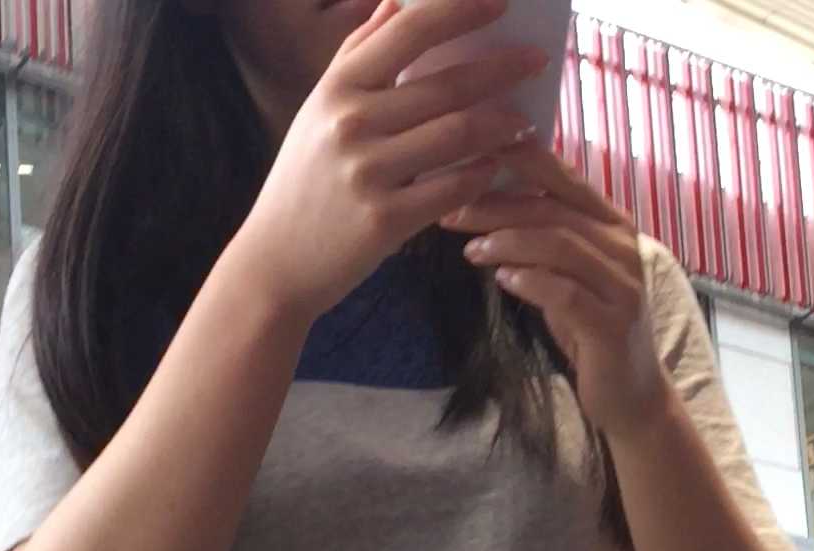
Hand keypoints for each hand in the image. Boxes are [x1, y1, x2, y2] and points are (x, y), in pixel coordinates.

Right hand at [238, 0, 548, 326]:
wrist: (276, 262)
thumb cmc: (304, 183)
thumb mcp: (317, 111)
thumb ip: (356, 55)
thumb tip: (395, 3)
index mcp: (338, 87)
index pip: (408, 32)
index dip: (460, 11)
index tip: (501, 2)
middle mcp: (352, 123)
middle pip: (446, 84)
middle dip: (502, 69)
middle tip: (537, 62)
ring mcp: (368, 173)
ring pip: (457, 135)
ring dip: (502, 125)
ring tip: (524, 121)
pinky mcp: (384, 221)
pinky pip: (451, 190)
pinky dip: (482, 176)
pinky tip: (497, 168)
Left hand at [441, 146, 671, 440]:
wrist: (633, 394)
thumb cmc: (591, 329)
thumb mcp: (568, 275)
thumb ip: (544, 239)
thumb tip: (487, 202)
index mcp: (611, 224)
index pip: (562, 177)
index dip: (516, 161)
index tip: (468, 159)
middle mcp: (622, 246)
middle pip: (553, 209)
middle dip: (497, 207)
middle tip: (453, 213)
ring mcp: (622, 285)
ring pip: (561, 245)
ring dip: (509, 242)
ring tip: (472, 250)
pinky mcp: (613, 325)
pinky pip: (567, 293)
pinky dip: (531, 282)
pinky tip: (503, 280)